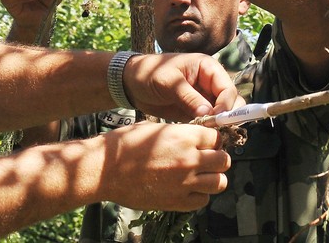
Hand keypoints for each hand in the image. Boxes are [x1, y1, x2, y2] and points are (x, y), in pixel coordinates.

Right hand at [99, 122, 228, 210]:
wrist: (105, 170)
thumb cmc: (124, 145)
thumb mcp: (154, 128)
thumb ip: (179, 133)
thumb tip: (194, 138)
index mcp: (183, 137)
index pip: (216, 138)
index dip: (212, 139)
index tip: (206, 142)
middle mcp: (189, 160)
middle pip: (224, 160)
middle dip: (216, 158)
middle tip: (205, 158)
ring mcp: (185, 183)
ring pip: (219, 182)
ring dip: (212, 177)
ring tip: (199, 174)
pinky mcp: (177, 202)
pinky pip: (202, 200)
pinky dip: (199, 194)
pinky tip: (187, 187)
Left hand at [123, 53, 239, 120]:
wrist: (132, 83)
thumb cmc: (149, 73)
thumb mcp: (168, 83)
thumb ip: (189, 97)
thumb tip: (208, 113)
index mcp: (207, 67)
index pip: (227, 88)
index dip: (226, 104)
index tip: (217, 119)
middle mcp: (210, 82)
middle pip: (231, 101)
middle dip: (227, 115)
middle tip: (214, 128)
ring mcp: (204, 97)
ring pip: (223, 113)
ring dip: (219, 124)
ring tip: (206, 131)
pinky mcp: (197, 110)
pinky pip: (210, 121)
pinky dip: (209, 129)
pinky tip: (201, 134)